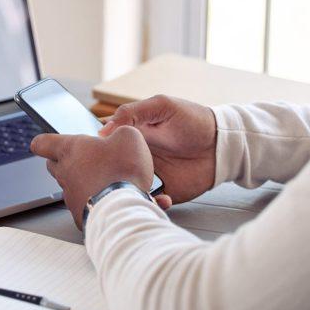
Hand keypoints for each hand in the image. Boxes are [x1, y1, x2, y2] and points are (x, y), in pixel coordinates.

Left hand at [30, 126, 166, 228]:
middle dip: (65, 160)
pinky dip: (91, 201)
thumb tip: (118, 136)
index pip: (42, 143)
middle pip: (53, 165)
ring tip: (103, 180)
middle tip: (84, 159)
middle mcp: (65, 173)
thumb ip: (119, 132)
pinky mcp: (79, 215)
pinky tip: (108, 199)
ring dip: (81, 181)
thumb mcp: (129, 137)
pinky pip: (81, 205)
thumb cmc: (123, 171)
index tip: (48, 142)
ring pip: (68, 186)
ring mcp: (70, 196)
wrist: (125, 210)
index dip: (44, 142)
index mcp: (70, 149)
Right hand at [99, 95, 216, 206]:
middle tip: (99, 180)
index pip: (107, 143)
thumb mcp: (161, 106)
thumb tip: (103, 130)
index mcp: (133, 136)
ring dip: (122, 192)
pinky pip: (149, 202)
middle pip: (112, 169)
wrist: (222, 143)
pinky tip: (153, 199)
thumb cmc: (193, 120)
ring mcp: (150, 175)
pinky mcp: (165, 191)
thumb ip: (132, 112)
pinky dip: (147, 203)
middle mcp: (138, 157)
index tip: (87, 156)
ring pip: (127, 187)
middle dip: (104, 176)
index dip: (95, 150)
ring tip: (123, 193)